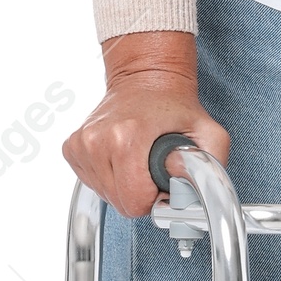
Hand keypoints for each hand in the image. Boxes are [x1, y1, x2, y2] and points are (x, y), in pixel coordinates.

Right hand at [61, 32, 229, 218]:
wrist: (145, 79)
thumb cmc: (174, 106)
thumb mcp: (208, 133)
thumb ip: (208, 167)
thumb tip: (184, 193)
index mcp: (126, 138)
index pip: (135, 202)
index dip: (155, 198)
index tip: (163, 179)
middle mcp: (97, 140)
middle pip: (119, 202)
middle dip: (141, 192)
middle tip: (153, 167)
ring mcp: (81, 144)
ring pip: (105, 195)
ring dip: (125, 185)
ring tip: (138, 158)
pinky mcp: (72, 148)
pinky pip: (92, 183)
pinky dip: (110, 177)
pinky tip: (121, 157)